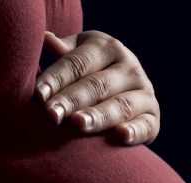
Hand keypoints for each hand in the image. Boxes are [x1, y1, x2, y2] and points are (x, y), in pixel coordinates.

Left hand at [34, 30, 159, 145]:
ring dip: (99, 116)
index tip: (37, 95)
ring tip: (79, 124)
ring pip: (120, 105)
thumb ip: (61, 55)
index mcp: (107, 47)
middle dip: (72, 101)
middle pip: (96, 85)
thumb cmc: (87, 76)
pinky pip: (145, 125)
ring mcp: (145, 92)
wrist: (123, 93)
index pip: (77, 63)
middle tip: (52, 115)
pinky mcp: (153, 118)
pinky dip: (135, 131)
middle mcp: (129, 67)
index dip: (56, 79)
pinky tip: (121, 136)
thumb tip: (46, 39)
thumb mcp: (75, 59)